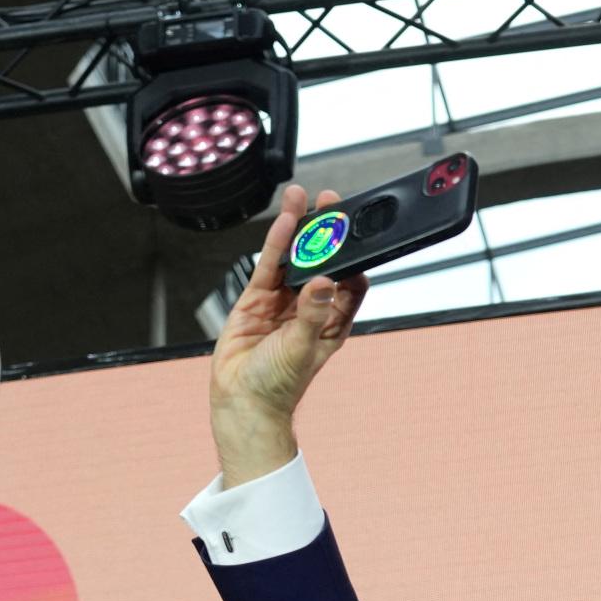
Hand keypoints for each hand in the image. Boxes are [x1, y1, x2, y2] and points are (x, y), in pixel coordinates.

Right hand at [208, 183, 369, 488]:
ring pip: (293, 259)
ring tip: (303, 199)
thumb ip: (313, 314)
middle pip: (321, 262)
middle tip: (332, 203)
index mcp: (331, 322)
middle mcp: (309, 308)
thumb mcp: (302, 348)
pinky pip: (268, 266)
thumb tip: (323, 282)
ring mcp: (282, 302)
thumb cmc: (278, 386)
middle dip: (326, 234)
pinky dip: (276, 244)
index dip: (354, 258)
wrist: (242, 402)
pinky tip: (283, 222)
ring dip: (298, 230)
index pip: (350, 284)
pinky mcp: (256, 300)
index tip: (358, 233)